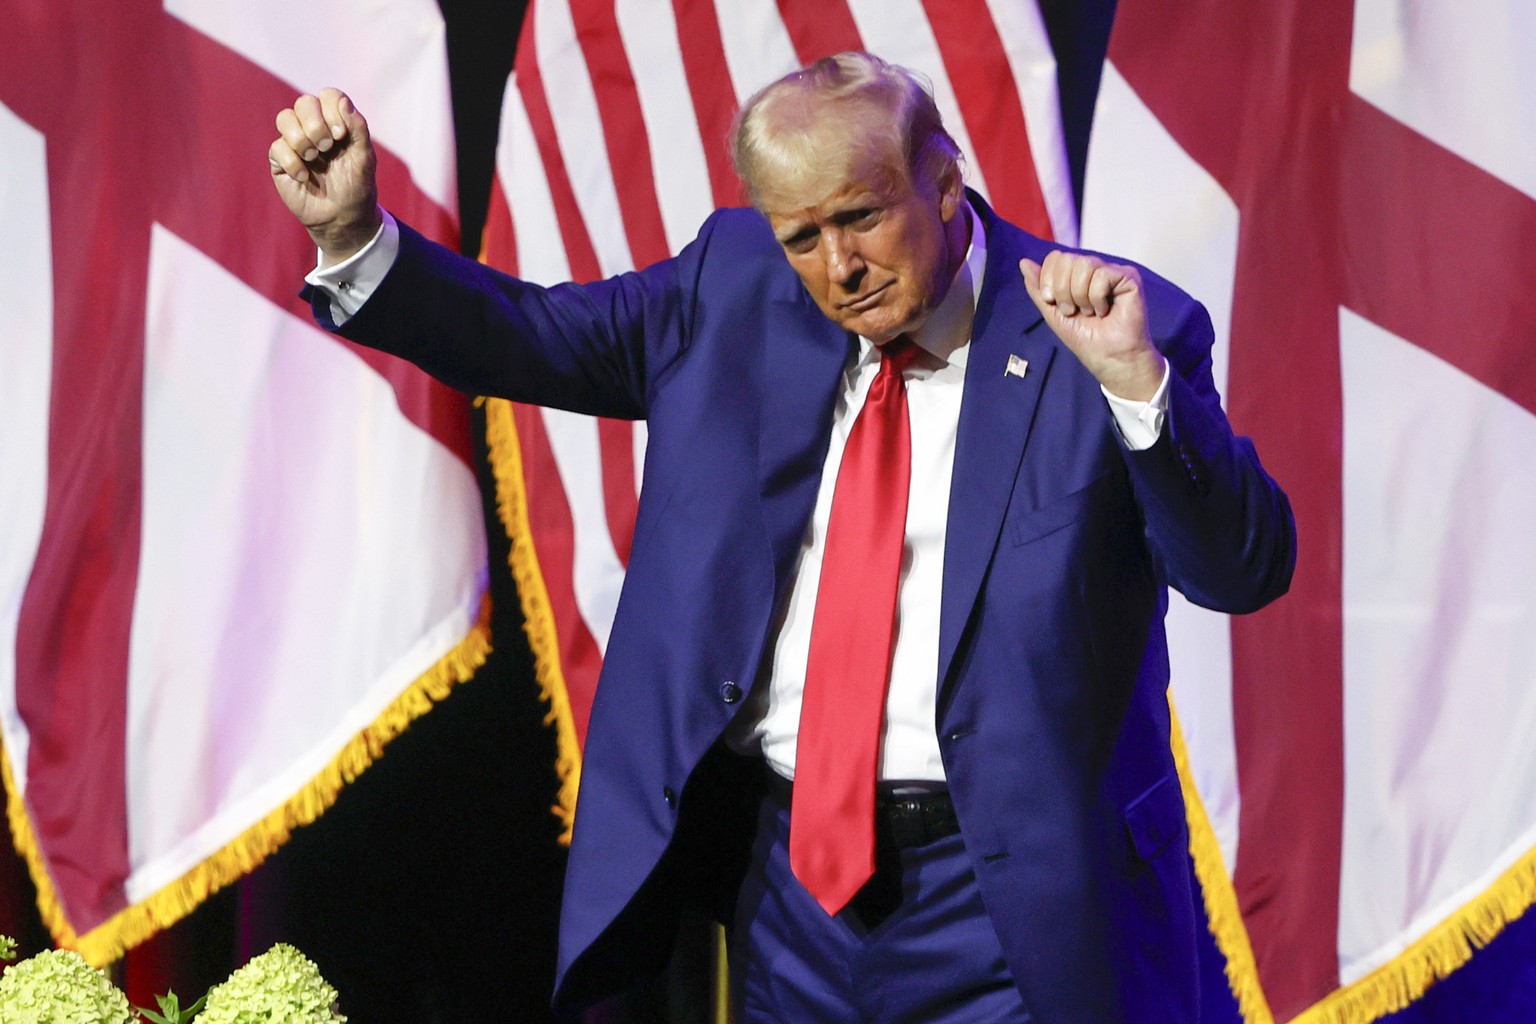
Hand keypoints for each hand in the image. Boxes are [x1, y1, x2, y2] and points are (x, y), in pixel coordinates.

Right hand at [269, 88, 382, 263]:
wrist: (343, 217)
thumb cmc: (356, 186)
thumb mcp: (364, 158)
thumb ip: (357, 127)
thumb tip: (341, 101)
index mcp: (336, 122)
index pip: (328, 95)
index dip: (332, 110)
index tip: (342, 135)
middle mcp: (314, 127)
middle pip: (304, 102)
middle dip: (316, 124)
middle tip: (327, 147)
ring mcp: (296, 142)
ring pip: (285, 118)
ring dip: (301, 138)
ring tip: (314, 158)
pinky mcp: (281, 160)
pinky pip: (277, 147)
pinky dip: (292, 162)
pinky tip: (305, 177)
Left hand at [1020, 252, 1165, 400]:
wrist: (1108, 357)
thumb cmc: (1084, 338)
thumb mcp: (1051, 313)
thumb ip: (1037, 288)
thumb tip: (1023, 262)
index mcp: (1075, 275)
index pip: (1056, 257)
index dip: (1049, 279)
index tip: (1053, 303)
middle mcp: (1094, 268)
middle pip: (1067, 259)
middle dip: (1063, 290)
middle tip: (1073, 311)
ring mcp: (1111, 271)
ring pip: (1085, 264)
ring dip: (1080, 296)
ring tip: (1090, 313)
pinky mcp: (1128, 277)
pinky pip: (1102, 275)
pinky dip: (1097, 298)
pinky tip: (1104, 310)